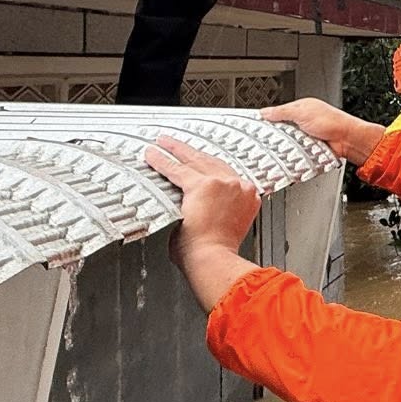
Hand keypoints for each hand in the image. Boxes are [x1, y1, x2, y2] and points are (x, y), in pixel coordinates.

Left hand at [145, 134, 259, 254]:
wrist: (215, 258)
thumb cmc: (217, 252)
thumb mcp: (229, 226)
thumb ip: (220, 211)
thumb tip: (201, 210)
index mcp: (248, 197)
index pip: (229, 176)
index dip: (213, 168)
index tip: (203, 164)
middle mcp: (238, 186)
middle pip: (212, 162)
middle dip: (194, 153)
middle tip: (179, 145)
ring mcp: (221, 183)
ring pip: (195, 160)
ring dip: (177, 150)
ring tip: (164, 143)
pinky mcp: (200, 185)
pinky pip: (176, 169)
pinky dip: (162, 161)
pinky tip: (152, 155)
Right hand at [262, 98, 385, 166]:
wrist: (348, 140)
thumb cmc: (333, 122)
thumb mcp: (302, 112)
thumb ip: (282, 112)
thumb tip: (264, 112)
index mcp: (299, 109)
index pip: (276, 114)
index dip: (266, 121)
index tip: (254, 128)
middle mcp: (301, 123)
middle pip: (279, 132)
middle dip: (275, 138)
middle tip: (271, 141)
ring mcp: (304, 138)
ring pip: (286, 146)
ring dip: (285, 148)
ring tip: (285, 148)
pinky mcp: (308, 151)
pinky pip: (295, 155)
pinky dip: (293, 156)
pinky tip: (293, 156)